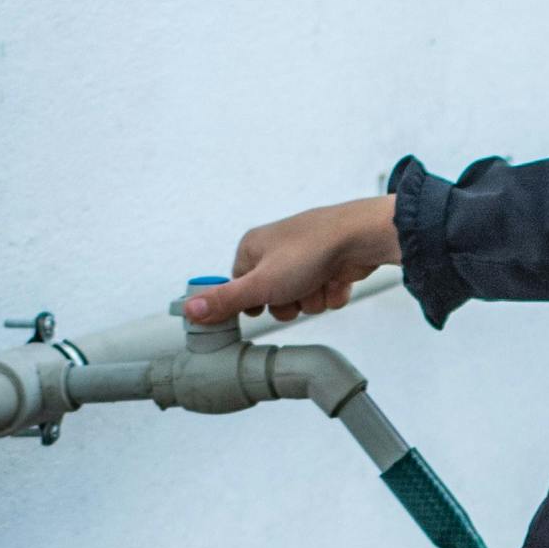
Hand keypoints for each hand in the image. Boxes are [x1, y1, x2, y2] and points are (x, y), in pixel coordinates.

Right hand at [182, 195, 400, 324]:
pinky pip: (325, 296)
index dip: (253, 302)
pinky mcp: (330, 266)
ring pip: (302, 301)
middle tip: (295, 291)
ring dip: (312, 300)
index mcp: (253, 248)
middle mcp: (277, 250)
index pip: (239, 288)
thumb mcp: (259, 283)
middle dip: (288, 304)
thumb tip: (188, 310)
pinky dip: (331, 293)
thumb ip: (224, 300)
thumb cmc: (309, 251)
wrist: (360, 237)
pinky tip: (336, 279)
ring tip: (319, 281)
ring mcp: (305, 258)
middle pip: (273, 300)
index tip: (262, 302)